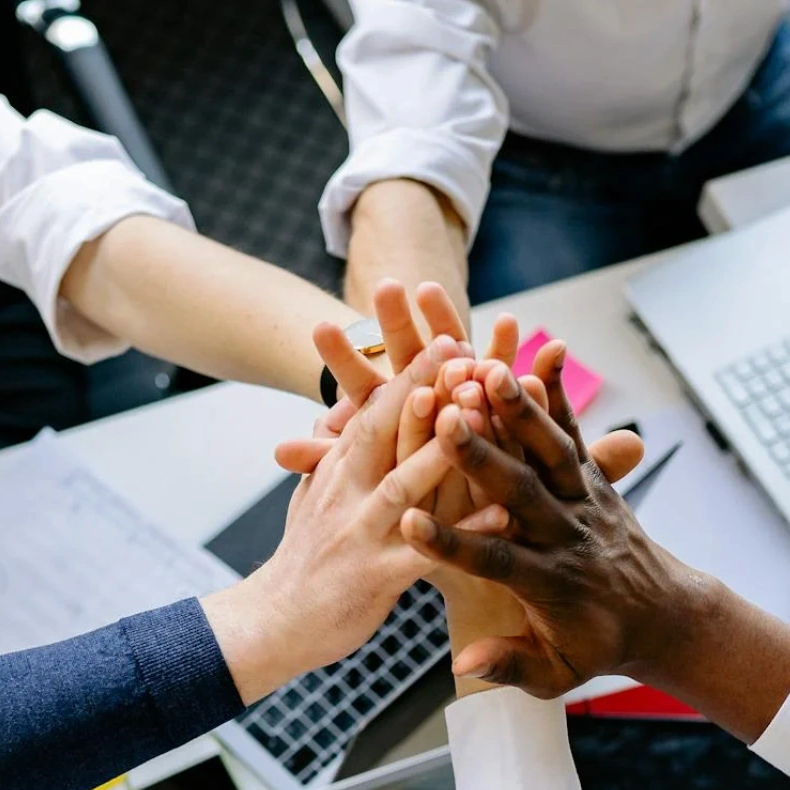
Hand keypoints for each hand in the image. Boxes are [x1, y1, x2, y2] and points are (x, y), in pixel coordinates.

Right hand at [201, 355, 457, 701]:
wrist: (271, 623)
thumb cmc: (303, 560)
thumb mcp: (311, 494)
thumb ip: (330, 454)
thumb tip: (339, 413)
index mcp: (339, 470)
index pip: (375, 411)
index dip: (412, 374)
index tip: (449, 336)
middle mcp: (347, 492)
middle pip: (387, 430)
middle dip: (427, 387)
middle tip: (465, 350)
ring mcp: (360, 533)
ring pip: (406, 481)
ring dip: (444, 445)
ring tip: (482, 412)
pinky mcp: (374, 578)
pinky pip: (425, 553)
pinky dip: (463, 533)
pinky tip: (502, 516)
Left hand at [274, 280, 515, 474]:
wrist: (461, 500)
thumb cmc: (406, 488)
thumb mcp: (366, 476)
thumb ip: (328, 459)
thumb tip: (277, 452)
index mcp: (387, 404)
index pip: (360, 378)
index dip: (343, 356)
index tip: (319, 328)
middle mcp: (424, 384)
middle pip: (404, 349)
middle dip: (395, 321)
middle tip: (383, 288)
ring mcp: (463, 382)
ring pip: (453, 346)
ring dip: (443, 319)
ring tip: (431, 292)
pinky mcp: (500, 391)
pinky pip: (505, 368)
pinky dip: (508, 348)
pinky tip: (511, 323)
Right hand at [398, 369, 709, 696]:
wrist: (663, 616)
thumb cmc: (596, 647)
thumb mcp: (556, 675)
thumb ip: (510, 666)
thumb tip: (464, 665)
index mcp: (549, 583)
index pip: (494, 561)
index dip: (451, 543)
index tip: (408, 523)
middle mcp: (567, 534)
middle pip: (522, 492)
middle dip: (483, 455)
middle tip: (448, 418)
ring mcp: (585, 501)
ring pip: (551, 451)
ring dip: (521, 410)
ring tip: (490, 368)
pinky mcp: (594, 478)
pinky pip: (575, 432)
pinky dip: (560, 395)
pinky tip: (540, 352)